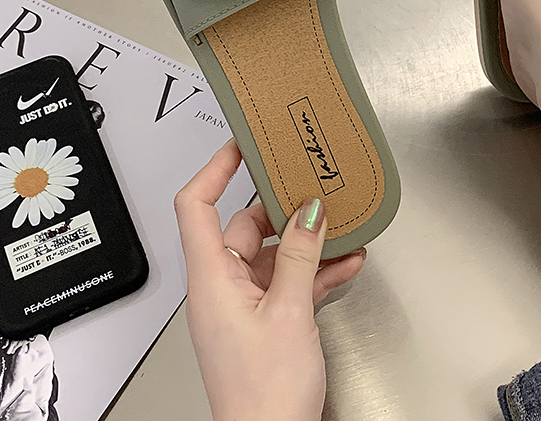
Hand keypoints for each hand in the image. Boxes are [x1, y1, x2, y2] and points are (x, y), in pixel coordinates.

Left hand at [174, 140, 365, 420]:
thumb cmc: (264, 395)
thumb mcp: (289, 312)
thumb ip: (301, 256)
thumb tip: (309, 212)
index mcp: (211, 279)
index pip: (194, 206)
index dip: (214, 169)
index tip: (240, 145)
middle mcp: (222, 286)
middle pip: (244, 226)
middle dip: (282, 208)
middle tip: (311, 187)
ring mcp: (243, 304)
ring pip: (273, 254)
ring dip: (308, 242)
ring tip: (340, 225)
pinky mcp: (264, 320)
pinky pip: (288, 281)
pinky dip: (315, 271)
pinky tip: (346, 263)